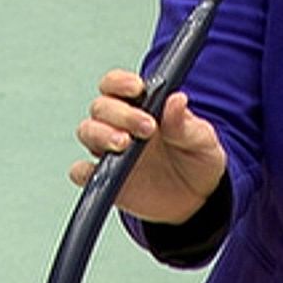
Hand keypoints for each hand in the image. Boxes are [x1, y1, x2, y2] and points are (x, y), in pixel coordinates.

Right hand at [69, 69, 227, 224]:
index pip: (116, 84)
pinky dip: (84, 170)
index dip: (120, 82)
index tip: (137, 88)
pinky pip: (81, 172)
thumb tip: (176, 98)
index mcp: (142, 106)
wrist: (198, 199)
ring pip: (87, 132)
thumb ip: (185, 122)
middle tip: (146, 128)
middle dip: (120, 114)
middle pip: (101, 107)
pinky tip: (105, 172)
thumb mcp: (201, 139)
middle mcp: (120, 125)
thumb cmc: (197, 160)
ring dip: (101, 134)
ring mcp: (110, 152)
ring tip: (124, 145)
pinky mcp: (105, 180)